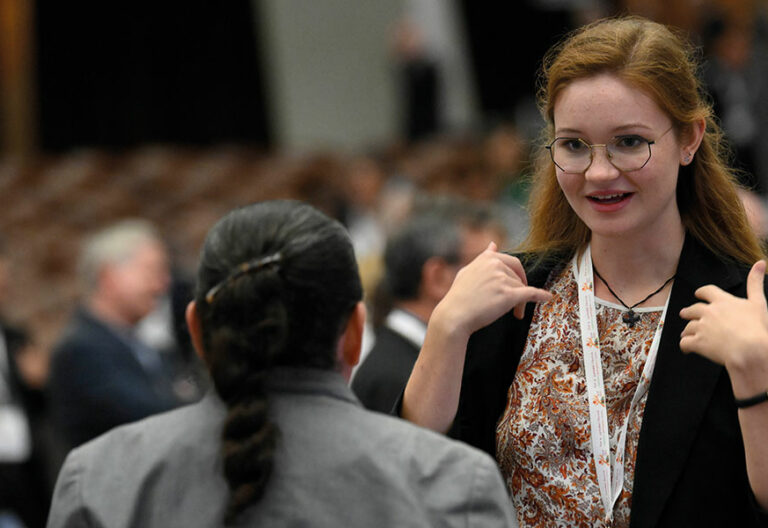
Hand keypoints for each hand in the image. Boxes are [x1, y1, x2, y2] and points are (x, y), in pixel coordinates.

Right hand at [433, 242, 551, 338]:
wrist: (454, 316)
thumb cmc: (459, 297)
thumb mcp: (468, 271)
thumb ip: (483, 257)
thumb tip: (493, 244)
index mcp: (487, 258)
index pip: (512, 263)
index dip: (518, 276)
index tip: (518, 285)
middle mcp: (495, 265)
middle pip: (518, 278)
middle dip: (520, 290)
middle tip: (517, 304)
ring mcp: (502, 279)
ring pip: (521, 289)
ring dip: (520, 303)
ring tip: (514, 315)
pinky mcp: (508, 295)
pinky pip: (531, 294)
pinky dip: (541, 296)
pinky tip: (547, 298)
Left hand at [680, 260, 767, 390]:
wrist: (750, 350)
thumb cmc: (757, 328)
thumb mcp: (758, 302)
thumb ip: (755, 283)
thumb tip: (760, 262)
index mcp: (722, 301)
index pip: (706, 291)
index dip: (701, 292)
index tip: (698, 294)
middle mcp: (709, 312)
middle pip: (693, 309)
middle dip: (688, 312)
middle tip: (685, 313)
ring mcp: (701, 327)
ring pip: (688, 327)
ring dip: (686, 330)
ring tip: (685, 334)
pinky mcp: (698, 342)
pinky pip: (685, 343)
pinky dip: (684, 345)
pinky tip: (686, 348)